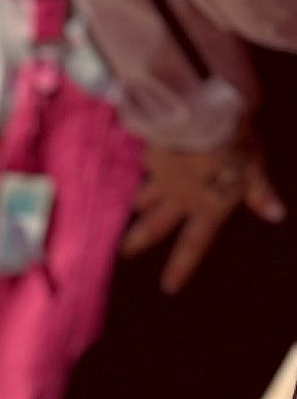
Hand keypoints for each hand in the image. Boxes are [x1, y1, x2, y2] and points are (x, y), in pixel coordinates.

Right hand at [122, 139, 286, 293]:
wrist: (204, 110)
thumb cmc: (234, 142)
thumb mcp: (253, 166)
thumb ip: (260, 191)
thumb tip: (277, 215)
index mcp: (206, 207)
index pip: (193, 244)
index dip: (181, 267)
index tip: (168, 288)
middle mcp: (179, 199)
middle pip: (155, 227)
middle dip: (138, 241)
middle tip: (122, 253)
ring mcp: (162, 179)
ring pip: (143, 198)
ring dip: (136, 205)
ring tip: (128, 209)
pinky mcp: (152, 156)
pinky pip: (144, 167)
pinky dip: (142, 169)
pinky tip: (139, 165)